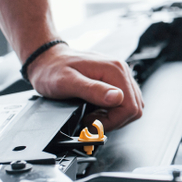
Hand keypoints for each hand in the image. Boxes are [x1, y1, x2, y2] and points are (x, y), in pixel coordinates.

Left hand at [25, 43, 143, 130]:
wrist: (46, 59)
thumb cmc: (52, 70)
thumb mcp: (67, 82)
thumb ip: (93, 90)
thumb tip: (117, 98)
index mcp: (114, 70)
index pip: (130, 106)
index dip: (113, 121)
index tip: (92, 122)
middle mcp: (121, 70)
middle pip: (135, 107)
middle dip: (114, 120)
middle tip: (92, 120)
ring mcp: (120, 75)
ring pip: (132, 105)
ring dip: (114, 116)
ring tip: (93, 114)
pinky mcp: (115, 80)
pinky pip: (125, 100)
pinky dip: (113, 110)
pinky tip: (97, 109)